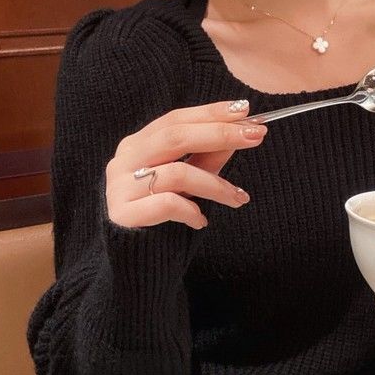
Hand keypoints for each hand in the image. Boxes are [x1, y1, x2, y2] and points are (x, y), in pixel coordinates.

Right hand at [105, 100, 266, 228]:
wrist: (134, 264)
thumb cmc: (162, 218)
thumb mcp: (188, 183)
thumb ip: (207, 156)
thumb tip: (238, 130)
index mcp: (136, 145)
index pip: (176, 119)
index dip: (210, 112)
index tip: (245, 110)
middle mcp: (124, 162)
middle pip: (175, 136)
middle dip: (219, 134)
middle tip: (255, 136)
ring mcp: (119, 188)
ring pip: (177, 172)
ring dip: (216, 184)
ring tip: (237, 198)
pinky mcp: (122, 216)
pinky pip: (167, 204)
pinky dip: (191, 210)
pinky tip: (201, 221)